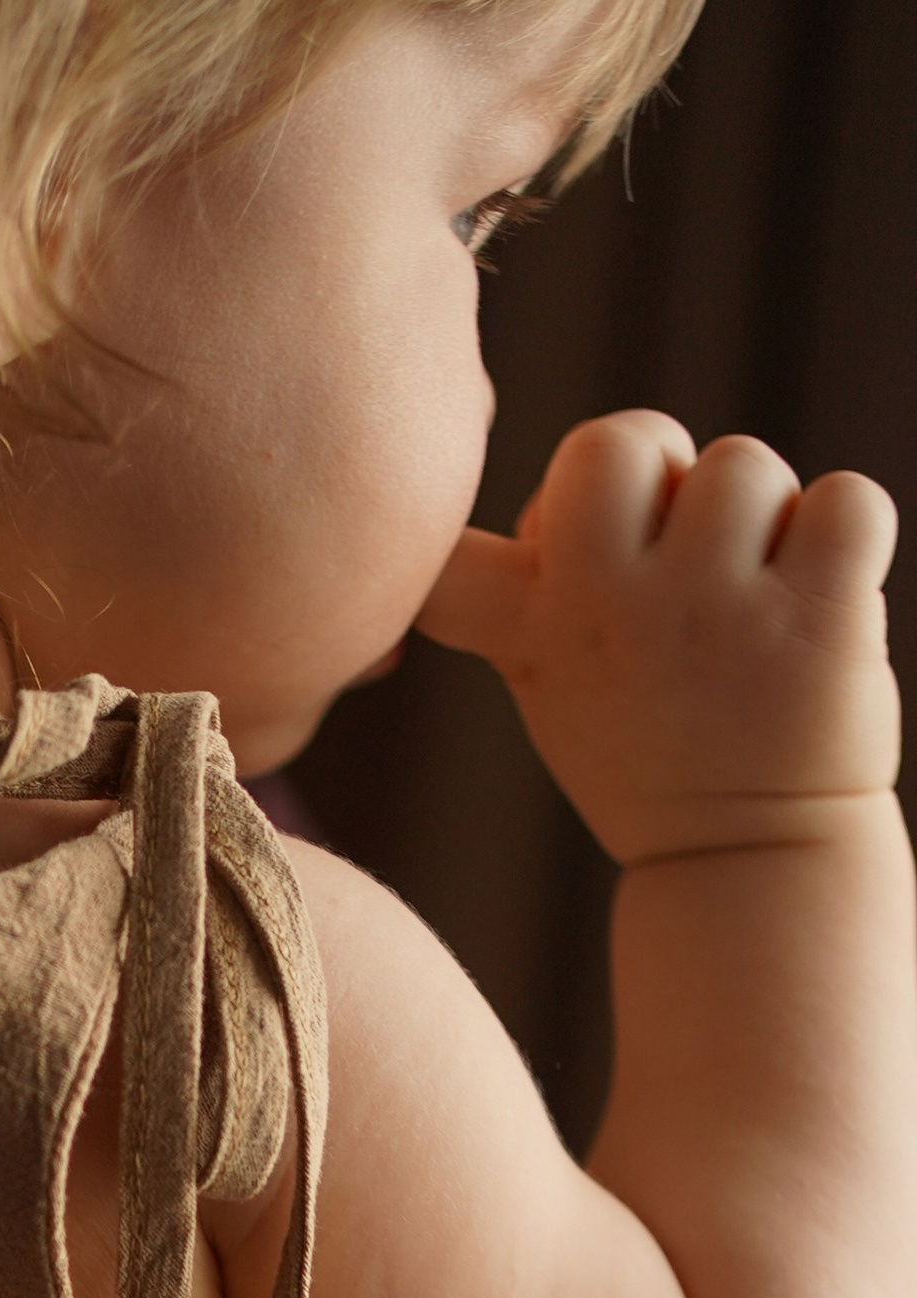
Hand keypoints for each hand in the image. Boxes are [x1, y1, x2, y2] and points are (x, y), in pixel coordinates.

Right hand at [418, 410, 899, 863]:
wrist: (750, 857)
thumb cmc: (649, 751)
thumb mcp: (547, 678)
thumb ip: (513, 591)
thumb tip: (516, 510)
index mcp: (533, 626)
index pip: (448, 551)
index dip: (526, 517)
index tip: (554, 569)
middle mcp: (609, 610)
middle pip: (616, 441)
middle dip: (665, 466)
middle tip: (690, 551)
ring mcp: (715, 609)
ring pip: (743, 465)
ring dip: (767, 518)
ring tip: (758, 603)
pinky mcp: (818, 612)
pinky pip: (846, 498)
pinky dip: (849, 533)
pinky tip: (824, 600)